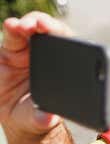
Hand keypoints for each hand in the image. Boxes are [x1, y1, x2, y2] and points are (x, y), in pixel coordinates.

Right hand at [1, 12, 71, 134]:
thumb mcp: (41, 119)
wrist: (19, 118)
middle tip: (38, 24)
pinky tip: (11, 25)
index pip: (67, 45)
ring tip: (20, 26)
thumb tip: (47, 118)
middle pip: (48, 31)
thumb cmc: (37, 115)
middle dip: (44, 24)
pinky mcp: (9, 52)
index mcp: (63, 67)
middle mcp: (47, 55)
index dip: (62, 35)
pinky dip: (12, 29)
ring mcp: (27, 52)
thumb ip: (43, 118)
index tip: (57, 32)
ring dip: (25, 24)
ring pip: (28, 30)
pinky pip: (12, 37)